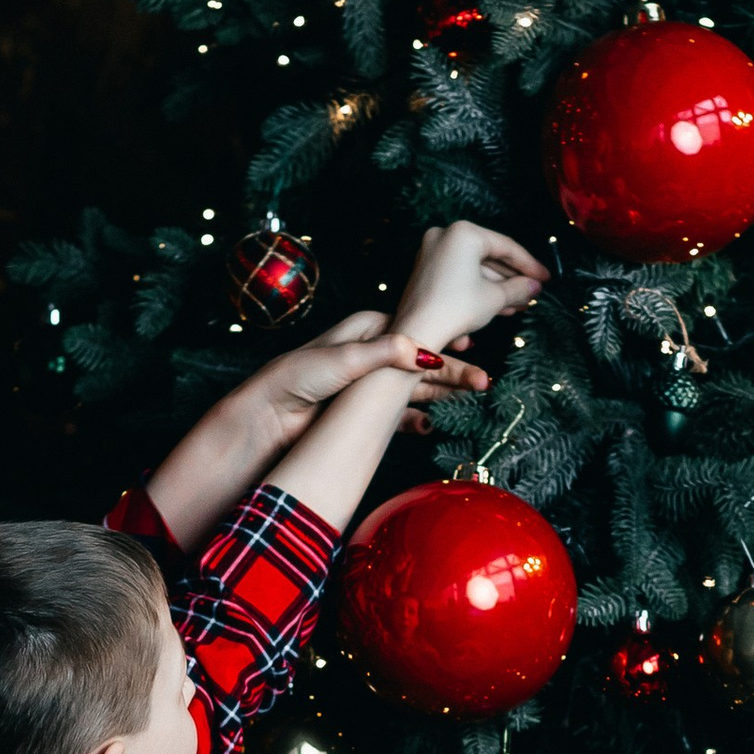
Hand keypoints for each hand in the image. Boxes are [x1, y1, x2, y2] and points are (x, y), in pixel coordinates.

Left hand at [238, 310, 491, 449]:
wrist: (270, 416)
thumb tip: (425, 352)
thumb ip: (387, 353)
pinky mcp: (365, 413)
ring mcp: (370, 385)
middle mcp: (372, 354)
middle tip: (483, 380)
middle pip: (421, 362)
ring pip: (415, 388)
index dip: (442, 341)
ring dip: (443, 394)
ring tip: (473, 397)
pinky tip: (434, 424)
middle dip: (453, 370)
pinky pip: (399, 417)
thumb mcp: (345, 358)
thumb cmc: (299, 377)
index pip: (414, 332)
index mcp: (367, 329)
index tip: (468, 346)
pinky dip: (417, 420)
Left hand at [387, 217, 549, 367]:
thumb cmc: (456, 309)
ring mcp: (431, 252)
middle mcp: (444, 236)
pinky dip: (477, 288)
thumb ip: (519, 288)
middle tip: (531, 292)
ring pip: (474, 268)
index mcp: (463, 233)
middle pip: (489, 257)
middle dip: (512, 279)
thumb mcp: (495, 297)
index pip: (506, 247)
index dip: (530, 265)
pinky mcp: (425, 270)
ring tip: (518, 305)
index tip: (546, 278)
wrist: (418, 334)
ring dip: (497, 287)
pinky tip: (496, 306)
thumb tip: (534, 286)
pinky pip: (459, 274)